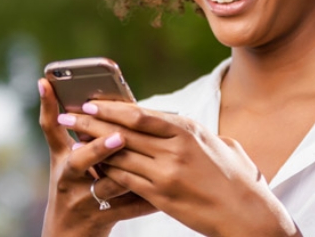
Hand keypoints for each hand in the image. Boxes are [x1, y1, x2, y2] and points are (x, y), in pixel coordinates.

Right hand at [38, 79, 155, 236]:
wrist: (68, 235)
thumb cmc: (76, 186)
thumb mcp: (70, 161)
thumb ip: (84, 134)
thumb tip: (108, 99)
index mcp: (62, 158)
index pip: (51, 129)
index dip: (48, 105)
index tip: (51, 84)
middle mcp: (68, 178)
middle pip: (78, 161)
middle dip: (98, 148)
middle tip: (119, 136)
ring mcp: (83, 200)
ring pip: (108, 185)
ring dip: (128, 172)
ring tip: (148, 160)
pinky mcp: (101, 218)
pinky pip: (128, 208)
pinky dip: (147, 200)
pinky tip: (164, 193)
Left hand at [58, 101, 300, 236]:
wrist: (245, 211)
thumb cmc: (235, 176)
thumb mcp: (216, 143)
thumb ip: (190, 132)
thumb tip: (172, 122)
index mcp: (187, 129)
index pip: (140, 114)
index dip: (111, 108)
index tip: (90, 102)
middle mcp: (175, 148)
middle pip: (123, 132)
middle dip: (92, 123)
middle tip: (69, 115)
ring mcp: (167, 173)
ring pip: (120, 156)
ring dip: (94, 148)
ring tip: (73, 141)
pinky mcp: (161, 196)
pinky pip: (126, 181)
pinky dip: (108, 173)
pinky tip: (94, 168)